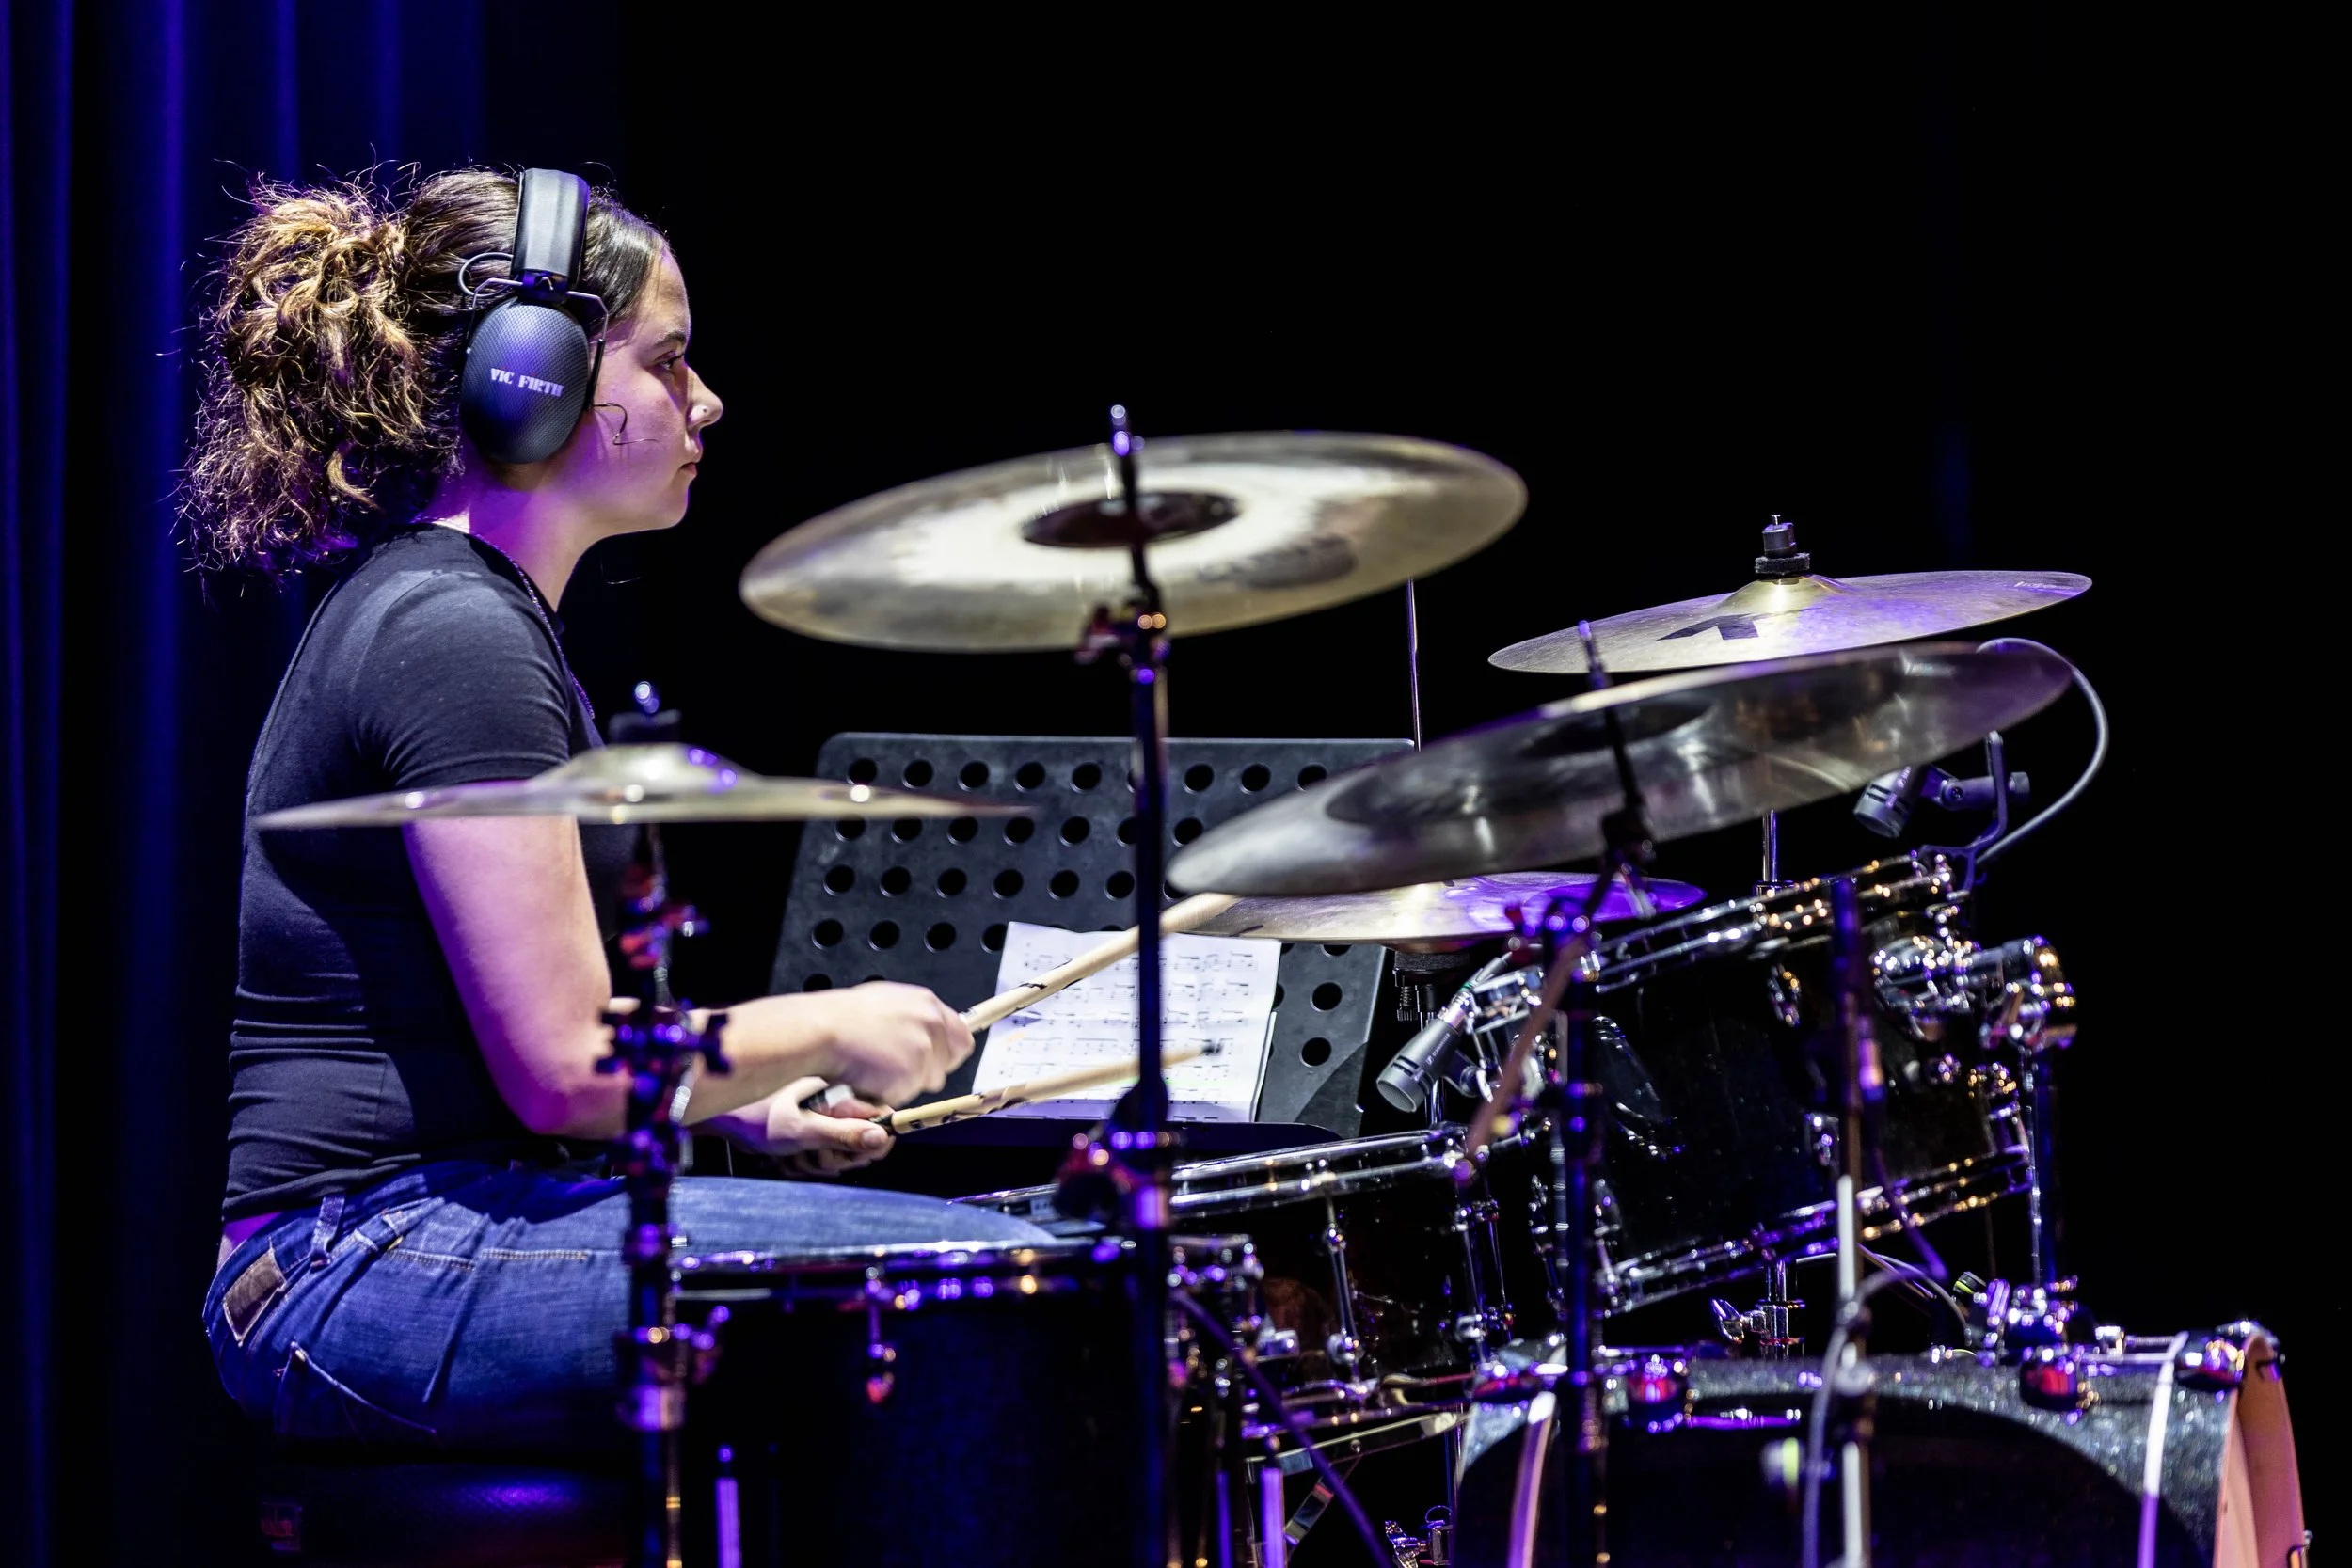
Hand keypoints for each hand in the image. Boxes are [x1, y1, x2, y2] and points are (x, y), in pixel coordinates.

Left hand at [724, 1077, 895, 1174]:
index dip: (873, 1143)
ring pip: (838, 1155)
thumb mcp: (802, 1129)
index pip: (882, 1119)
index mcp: (842, 1094)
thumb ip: (843, 1134)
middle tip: (812, 1152)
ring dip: (814, 1162)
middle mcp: (836, 1105)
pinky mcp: (810, 1133)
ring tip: (791, 1153)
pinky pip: (820, 1158)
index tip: (853, 1155)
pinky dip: (802, 1163)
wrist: (722, 1119)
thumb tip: (882, 1137)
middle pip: (861, 1143)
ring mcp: (823, 1119)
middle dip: (836, 1157)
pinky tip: (784, 1155)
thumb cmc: (756, 1116)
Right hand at [814, 981, 971, 1105]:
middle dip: (928, 1069)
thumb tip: (922, 1032)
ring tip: (877, 1069)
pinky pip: (908, 1093)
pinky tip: (870, 1076)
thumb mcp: (886, 1003)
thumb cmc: (842, 1019)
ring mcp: (925, 1048)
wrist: (823, 1030)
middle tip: (897, 1068)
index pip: (961, 1035)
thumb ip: (912, 1018)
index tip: (932, 1060)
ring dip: (908, 1082)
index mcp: (927, 1003)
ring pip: (929, 1080)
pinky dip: (890, 1091)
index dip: (946, 1052)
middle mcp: (932, 1023)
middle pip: (949, 1061)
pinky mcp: (913, 1072)